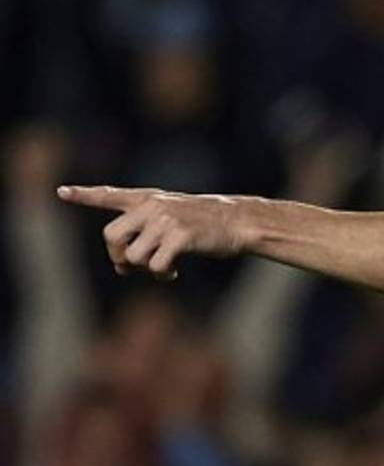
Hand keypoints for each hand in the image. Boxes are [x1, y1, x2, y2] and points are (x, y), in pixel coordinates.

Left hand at [58, 186, 246, 278]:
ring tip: (163, 268)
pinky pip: (156, 265)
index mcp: (149, 199)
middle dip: (117, 256)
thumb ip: (146, 233)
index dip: (85, 195)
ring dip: (145, 269)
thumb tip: (123, 266)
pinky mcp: (180, 236)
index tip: (61, 192)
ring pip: (133, 256)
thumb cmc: (208, 225)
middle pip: (111, 236)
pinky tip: (173, 273)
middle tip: (133, 267)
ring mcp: (165, 220)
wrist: (240, 221)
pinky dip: (162, 274)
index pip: (110, 195)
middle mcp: (152, 206)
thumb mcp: (175, 218)